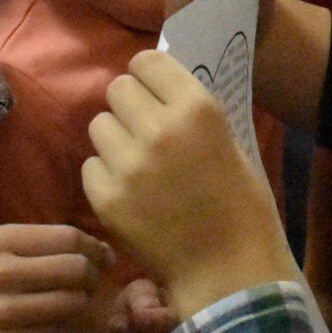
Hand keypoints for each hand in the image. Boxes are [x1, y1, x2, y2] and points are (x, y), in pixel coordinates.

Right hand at [0, 223, 110, 332]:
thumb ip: (38, 247)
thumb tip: (99, 249)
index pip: (68, 237)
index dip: (95, 249)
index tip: (103, 259)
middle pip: (76, 268)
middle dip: (93, 278)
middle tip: (90, 287)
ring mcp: (2, 311)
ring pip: (73, 302)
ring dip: (79, 306)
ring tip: (69, 308)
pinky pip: (57, 332)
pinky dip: (60, 330)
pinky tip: (49, 329)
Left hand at [82, 51, 296, 316]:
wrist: (228, 271)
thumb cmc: (241, 206)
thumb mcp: (230, 142)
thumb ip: (190, 113)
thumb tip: (155, 91)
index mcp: (197, 108)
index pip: (146, 61)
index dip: (147, 77)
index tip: (153, 94)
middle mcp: (158, 128)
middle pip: (117, 89)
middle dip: (129, 108)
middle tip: (145, 132)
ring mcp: (128, 164)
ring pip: (99, 126)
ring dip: (115, 141)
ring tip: (138, 166)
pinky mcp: (106, 197)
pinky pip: (90, 167)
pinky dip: (106, 177)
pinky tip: (130, 195)